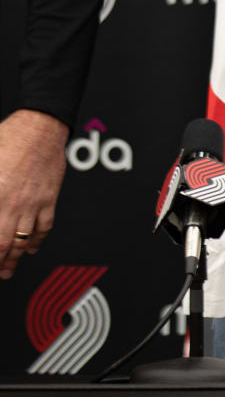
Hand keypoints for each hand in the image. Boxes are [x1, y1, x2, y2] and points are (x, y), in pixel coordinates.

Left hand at [0, 110, 68, 279]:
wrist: (40, 128)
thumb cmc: (8, 139)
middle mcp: (13, 205)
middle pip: (4, 245)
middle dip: (0, 263)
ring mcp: (33, 203)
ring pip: (24, 239)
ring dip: (16, 257)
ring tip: (9, 267)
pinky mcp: (48, 197)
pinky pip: (45, 226)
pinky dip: (38, 240)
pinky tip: (33, 246)